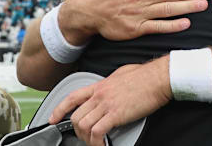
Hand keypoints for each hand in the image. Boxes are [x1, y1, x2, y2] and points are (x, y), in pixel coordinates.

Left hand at [48, 57, 170, 145]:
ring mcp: (106, 105)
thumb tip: (112, 85)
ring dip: (87, 139)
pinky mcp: (116, 114)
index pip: (72, 98)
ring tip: (95, 143)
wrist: (158, 78)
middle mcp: (99, 95)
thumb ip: (112, 82)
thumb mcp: (122, 74)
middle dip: (77, 131)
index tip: (53, 119)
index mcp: (100, 85)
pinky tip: (103, 145)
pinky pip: (97, 132)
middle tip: (85, 137)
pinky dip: (97, 142)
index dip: (59, 110)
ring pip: (83, 126)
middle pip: (76, 116)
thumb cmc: (145, 75)